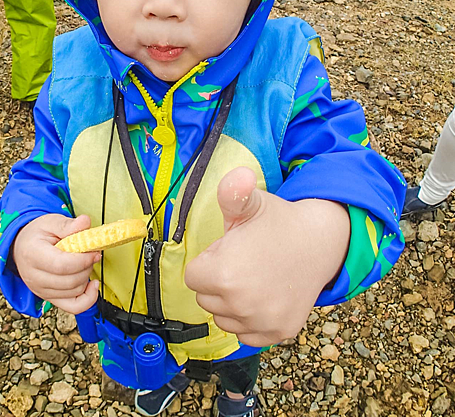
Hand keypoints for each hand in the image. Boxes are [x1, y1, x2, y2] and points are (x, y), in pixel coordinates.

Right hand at [12, 213, 100, 313]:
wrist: (23, 247)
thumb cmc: (38, 234)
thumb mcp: (51, 222)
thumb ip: (68, 224)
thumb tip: (85, 222)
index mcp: (33, 255)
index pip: (62, 265)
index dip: (83, 260)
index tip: (94, 251)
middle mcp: (34, 277)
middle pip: (70, 281)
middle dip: (87, 266)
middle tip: (90, 252)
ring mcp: (41, 291)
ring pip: (74, 292)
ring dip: (86, 276)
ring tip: (84, 262)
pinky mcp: (50, 298)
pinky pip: (73, 307)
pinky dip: (88, 298)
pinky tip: (92, 284)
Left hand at [185, 167, 349, 346]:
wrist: (319, 242)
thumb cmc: (278, 222)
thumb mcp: (250, 204)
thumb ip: (232, 192)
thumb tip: (238, 176)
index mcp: (224, 274)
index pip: (193, 277)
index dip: (209, 260)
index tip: (230, 250)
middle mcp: (240, 304)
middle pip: (206, 299)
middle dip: (218, 281)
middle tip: (244, 261)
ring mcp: (261, 322)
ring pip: (224, 318)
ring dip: (231, 302)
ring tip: (254, 277)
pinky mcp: (277, 333)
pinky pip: (246, 334)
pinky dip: (250, 320)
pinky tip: (263, 296)